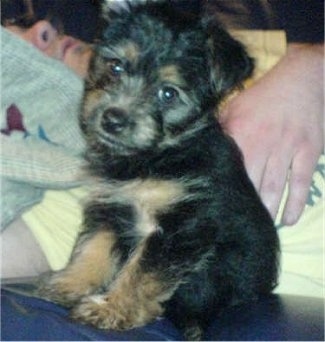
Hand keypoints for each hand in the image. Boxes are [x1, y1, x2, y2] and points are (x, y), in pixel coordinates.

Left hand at [220, 43, 323, 224]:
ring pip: (275, 188)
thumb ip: (220, 129)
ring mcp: (288, 149)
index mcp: (241, 134)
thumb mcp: (234, 106)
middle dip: (246, 207)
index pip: (231, 169)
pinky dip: (295, 204)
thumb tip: (202, 146)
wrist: (302, 78)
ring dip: (268, 211)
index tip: (219, 210)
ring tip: (261, 228)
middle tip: (237, 226)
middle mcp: (264, 144)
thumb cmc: (263, 94)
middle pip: (252, 183)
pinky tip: (288, 220)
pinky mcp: (308, 151)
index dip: (226, 191)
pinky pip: (300, 183)